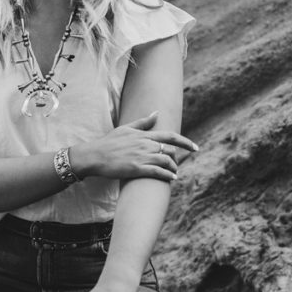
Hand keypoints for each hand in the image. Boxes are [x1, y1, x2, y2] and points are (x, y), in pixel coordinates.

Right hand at [71, 111, 197, 182]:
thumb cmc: (109, 142)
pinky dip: (167, 175)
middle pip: (170, 151)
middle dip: (177, 159)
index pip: (171, 137)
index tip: (196, 148)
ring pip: (166, 162)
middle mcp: (146, 145)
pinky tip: (172, 179)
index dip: (186, 142)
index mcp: (145, 135)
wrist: (95, 156)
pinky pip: (158, 172)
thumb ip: (143, 122)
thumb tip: (156, 113)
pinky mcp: (137, 169)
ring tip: (174, 173)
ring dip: (173, 168)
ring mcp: (142, 157)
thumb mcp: (126, 128)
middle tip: (176, 164)